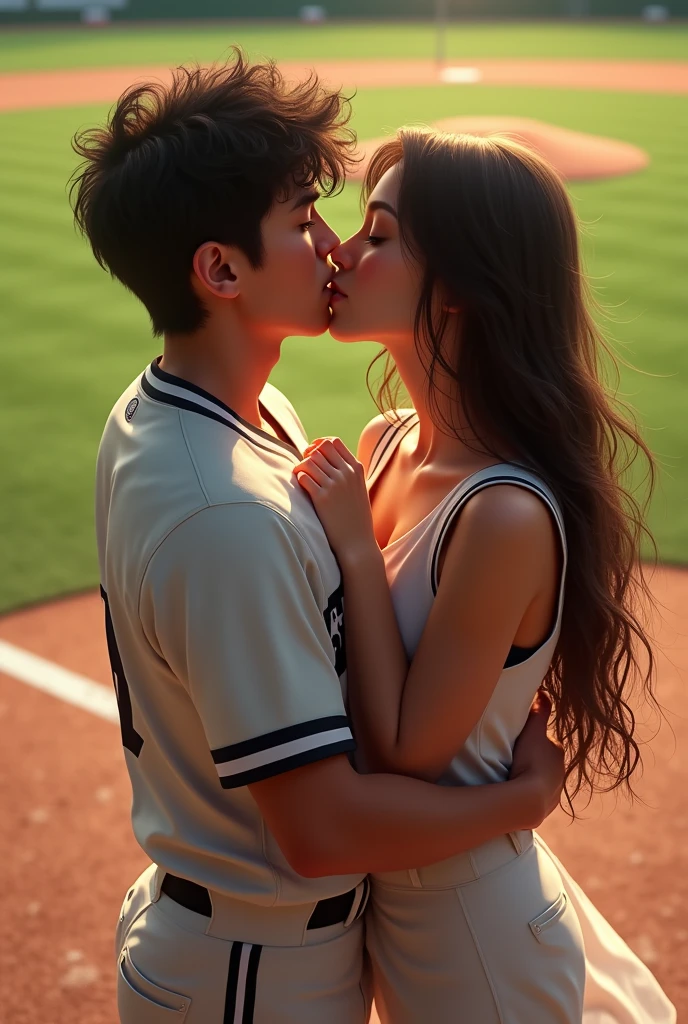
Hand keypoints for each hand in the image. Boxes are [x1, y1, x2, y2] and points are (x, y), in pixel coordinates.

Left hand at [293, 437, 377, 566]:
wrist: (357, 542)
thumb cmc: (356, 517)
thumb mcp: (358, 489)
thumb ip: (347, 472)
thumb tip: (326, 459)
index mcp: (356, 469)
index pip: (334, 442)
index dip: (319, 444)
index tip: (313, 453)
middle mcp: (346, 473)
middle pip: (321, 447)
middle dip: (309, 452)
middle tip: (305, 464)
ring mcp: (335, 485)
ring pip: (310, 460)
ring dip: (301, 465)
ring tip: (300, 475)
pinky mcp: (322, 498)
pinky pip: (304, 477)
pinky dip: (299, 478)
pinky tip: (302, 486)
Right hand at [509, 691, 564, 827]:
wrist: (531, 799)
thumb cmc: (531, 760)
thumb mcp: (533, 730)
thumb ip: (540, 710)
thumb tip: (544, 691)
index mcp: (557, 751)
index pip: (545, 739)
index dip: (531, 736)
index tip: (517, 738)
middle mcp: (560, 770)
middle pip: (544, 759)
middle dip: (532, 757)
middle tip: (512, 756)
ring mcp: (554, 790)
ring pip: (542, 777)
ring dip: (530, 775)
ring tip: (513, 775)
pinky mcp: (546, 807)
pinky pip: (537, 795)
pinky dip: (529, 792)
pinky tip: (517, 791)